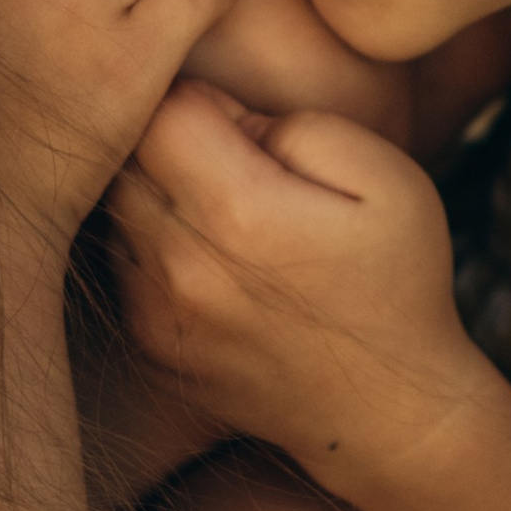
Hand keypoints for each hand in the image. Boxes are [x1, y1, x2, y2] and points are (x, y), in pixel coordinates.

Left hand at [111, 80, 484, 471]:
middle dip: (166, 141)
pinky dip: (150, 246)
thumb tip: (221, 115)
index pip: (163, 112)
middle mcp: (181, 267)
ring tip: (218, 208)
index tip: (237, 120)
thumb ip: (295, 126)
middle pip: (125, 159)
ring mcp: (157, 314)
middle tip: (226, 158)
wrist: (388, 412)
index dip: (199, 99)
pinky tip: (209, 257)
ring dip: (153, 193)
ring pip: (114, 211)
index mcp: (239, 215)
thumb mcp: (385, 179)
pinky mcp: (149, 346)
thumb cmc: (396, 284)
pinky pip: (122, 265)